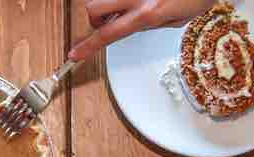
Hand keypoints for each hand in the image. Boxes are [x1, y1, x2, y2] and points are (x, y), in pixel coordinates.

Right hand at [69, 0, 215, 59]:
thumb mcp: (178, 19)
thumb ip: (152, 23)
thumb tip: (135, 24)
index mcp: (147, 13)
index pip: (108, 34)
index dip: (88, 47)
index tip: (75, 54)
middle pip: (94, 8)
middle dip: (95, 18)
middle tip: (108, 21)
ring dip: (110, 5)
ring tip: (128, 7)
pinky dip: (124, 2)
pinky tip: (144, 1)